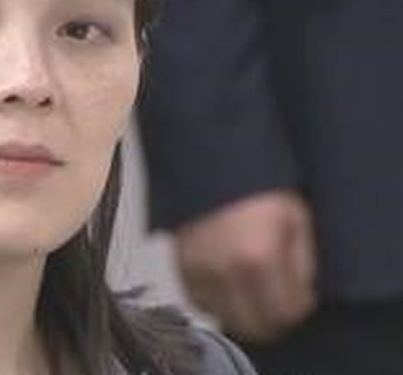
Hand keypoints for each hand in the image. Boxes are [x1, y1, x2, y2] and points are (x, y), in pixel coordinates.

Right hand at [174, 190, 316, 342]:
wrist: (211, 157)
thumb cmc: (256, 181)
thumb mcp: (296, 217)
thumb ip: (303, 262)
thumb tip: (302, 293)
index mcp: (258, 258)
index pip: (284, 314)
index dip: (299, 307)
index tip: (301, 295)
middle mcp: (224, 270)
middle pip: (254, 326)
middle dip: (272, 316)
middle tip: (278, 295)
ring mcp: (198, 269)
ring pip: (225, 317)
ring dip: (242, 309)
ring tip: (251, 285)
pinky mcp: (179, 264)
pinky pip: (199, 301)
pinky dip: (215, 299)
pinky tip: (227, 278)